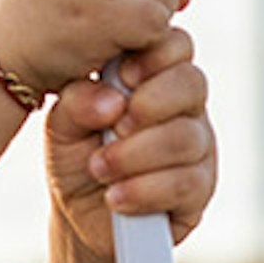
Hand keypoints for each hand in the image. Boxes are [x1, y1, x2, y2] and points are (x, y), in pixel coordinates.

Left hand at [46, 16, 215, 253]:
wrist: (81, 217)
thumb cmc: (77, 157)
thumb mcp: (63, 125)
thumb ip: (79, 102)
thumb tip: (111, 101)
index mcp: (153, 77)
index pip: (175, 45)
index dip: (153, 56)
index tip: (121, 77)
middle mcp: (182, 107)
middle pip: (192, 83)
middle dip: (149, 104)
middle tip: (115, 127)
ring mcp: (198, 147)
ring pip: (186, 138)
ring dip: (135, 155)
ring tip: (100, 169)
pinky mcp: (200, 189)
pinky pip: (186, 182)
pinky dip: (144, 190)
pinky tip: (117, 196)